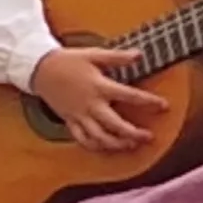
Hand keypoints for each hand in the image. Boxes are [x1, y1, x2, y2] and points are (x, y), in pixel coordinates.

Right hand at [32, 45, 167, 153]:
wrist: (38, 68)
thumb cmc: (67, 60)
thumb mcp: (93, 54)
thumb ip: (117, 56)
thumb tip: (139, 55)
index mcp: (99, 86)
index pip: (129, 96)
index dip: (148, 102)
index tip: (163, 106)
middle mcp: (90, 104)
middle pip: (115, 125)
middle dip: (133, 133)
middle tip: (148, 136)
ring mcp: (79, 114)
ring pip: (99, 136)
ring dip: (116, 144)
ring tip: (130, 145)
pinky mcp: (69, 120)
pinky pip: (82, 138)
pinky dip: (94, 145)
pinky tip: (105, 147)